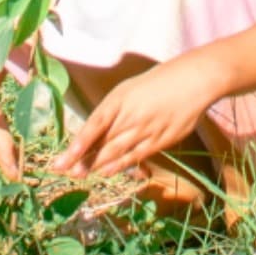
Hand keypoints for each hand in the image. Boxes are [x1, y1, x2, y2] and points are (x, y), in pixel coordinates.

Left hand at [56, 54, 221, 180]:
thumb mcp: (129, 90)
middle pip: (102, 142)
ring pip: (116, 151)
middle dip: (82, 158)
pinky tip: (106, 172)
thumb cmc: (156, 84)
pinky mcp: (161, 139)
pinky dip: (119, 165)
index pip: (94, 125)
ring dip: (97, 164)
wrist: (192, 80)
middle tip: (66, 172)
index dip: (78, 144)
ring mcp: (146, 128)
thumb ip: (112, 112)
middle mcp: (131, 115)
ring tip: (80, 174)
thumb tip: (92, 133)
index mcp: (120, 98)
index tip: (63, 159)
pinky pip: (136, 155)